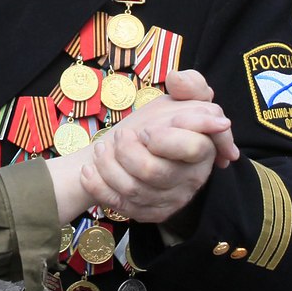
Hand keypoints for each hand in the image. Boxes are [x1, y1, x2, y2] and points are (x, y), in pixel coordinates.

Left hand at [79, 70, 238, 221]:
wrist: (140, 147)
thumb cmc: (165, 122)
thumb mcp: (181, 98)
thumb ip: (190, 85)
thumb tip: (177, 78)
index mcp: (203, 149)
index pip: (190, 148)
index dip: (164, 139)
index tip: (146, 131)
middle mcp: (190, 179)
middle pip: (154, 172)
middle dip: (127, 152)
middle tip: (119, 136)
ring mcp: (170, 199)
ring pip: (133, 190)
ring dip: (108, 166)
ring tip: (101, 148)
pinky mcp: (149, 212)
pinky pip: (120, 205)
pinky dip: (98, 187)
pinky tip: (88, 171)